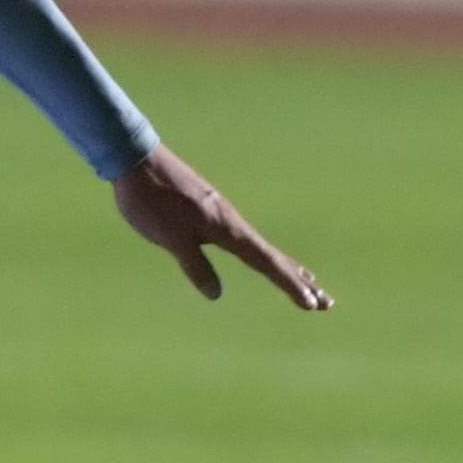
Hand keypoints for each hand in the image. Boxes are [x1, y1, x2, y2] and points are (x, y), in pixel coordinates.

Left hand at [112, 148, 328, 309]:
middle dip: (299, 281)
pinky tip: (260, 256)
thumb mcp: (170, 238)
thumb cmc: (151, 200)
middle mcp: (232, 222)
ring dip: (286, 268)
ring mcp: (222, 215)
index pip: (267, 264)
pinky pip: (245, 239)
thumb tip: (215, 294)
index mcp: (228, 230)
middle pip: (273, 258)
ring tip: (309, 281)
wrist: (135, 159)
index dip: (291, 285)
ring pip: (261, 248)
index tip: (314, 303)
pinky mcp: (209, 210)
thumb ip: (194, 266)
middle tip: (326, 303)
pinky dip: (263, 254)